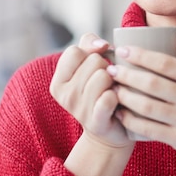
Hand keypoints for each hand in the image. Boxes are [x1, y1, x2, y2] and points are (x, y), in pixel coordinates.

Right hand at [50, 33, 131, 147]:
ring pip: (103, 76)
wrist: (109, 131)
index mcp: (58, 82)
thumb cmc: (100, 91)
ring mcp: (79, 110)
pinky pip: (109, 97)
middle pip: (94, 61)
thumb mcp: (87, 66)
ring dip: (114, 80)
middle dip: (106, 66)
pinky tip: (117, 101)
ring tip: (113, 90)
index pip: (75, 51)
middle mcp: (65, 96)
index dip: (92, 52)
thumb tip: (101, 43)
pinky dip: (117, 95)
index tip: (99, 61)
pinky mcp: (96, 121)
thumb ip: (88, 44)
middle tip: (107, 81)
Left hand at [110, 34, 175, 162]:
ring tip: (113, 88)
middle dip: (127, 75)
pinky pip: (148, 128)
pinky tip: (119, 112)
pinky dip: (130, 120)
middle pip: (153, 84)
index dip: (142, 56)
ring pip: (147, 106)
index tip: (124, 50)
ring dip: (125, 96)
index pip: (167, 64)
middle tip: (111, 69)